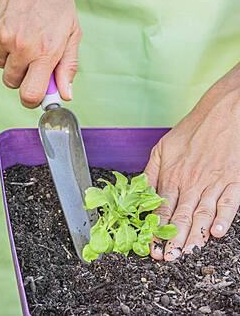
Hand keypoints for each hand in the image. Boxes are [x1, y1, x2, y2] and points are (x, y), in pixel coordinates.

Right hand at [0, 0, 80, 106]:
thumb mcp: (72, 31)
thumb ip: (68, 66)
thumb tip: (65, 93)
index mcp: (46, 51)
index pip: (31, 95)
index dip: (34, 100)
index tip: (39, 95)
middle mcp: (22, 47)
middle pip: (13, 84)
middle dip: (24, 77)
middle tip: (33, 60)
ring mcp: (2, 37)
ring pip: (3, 67)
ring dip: (13, 60)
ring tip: (25, 37)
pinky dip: (3, 45)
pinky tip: (15, 28)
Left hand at [145, 63, 239, 260]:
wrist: (222, 112)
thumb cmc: (192, 129)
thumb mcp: (163, 148)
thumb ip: (151, 172)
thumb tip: (140, 193)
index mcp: (173, 175)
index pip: (162, 209)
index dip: (155, 230)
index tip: (151, 247)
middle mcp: (191, 182)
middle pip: (180, 217)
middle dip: (172, 240)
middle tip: (167, 258)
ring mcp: (213, 182)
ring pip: (202, 215)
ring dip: (193, 237)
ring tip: (186, 253)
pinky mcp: (233, 180)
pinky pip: (228, 204)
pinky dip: (223, 220)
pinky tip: (216, 234)